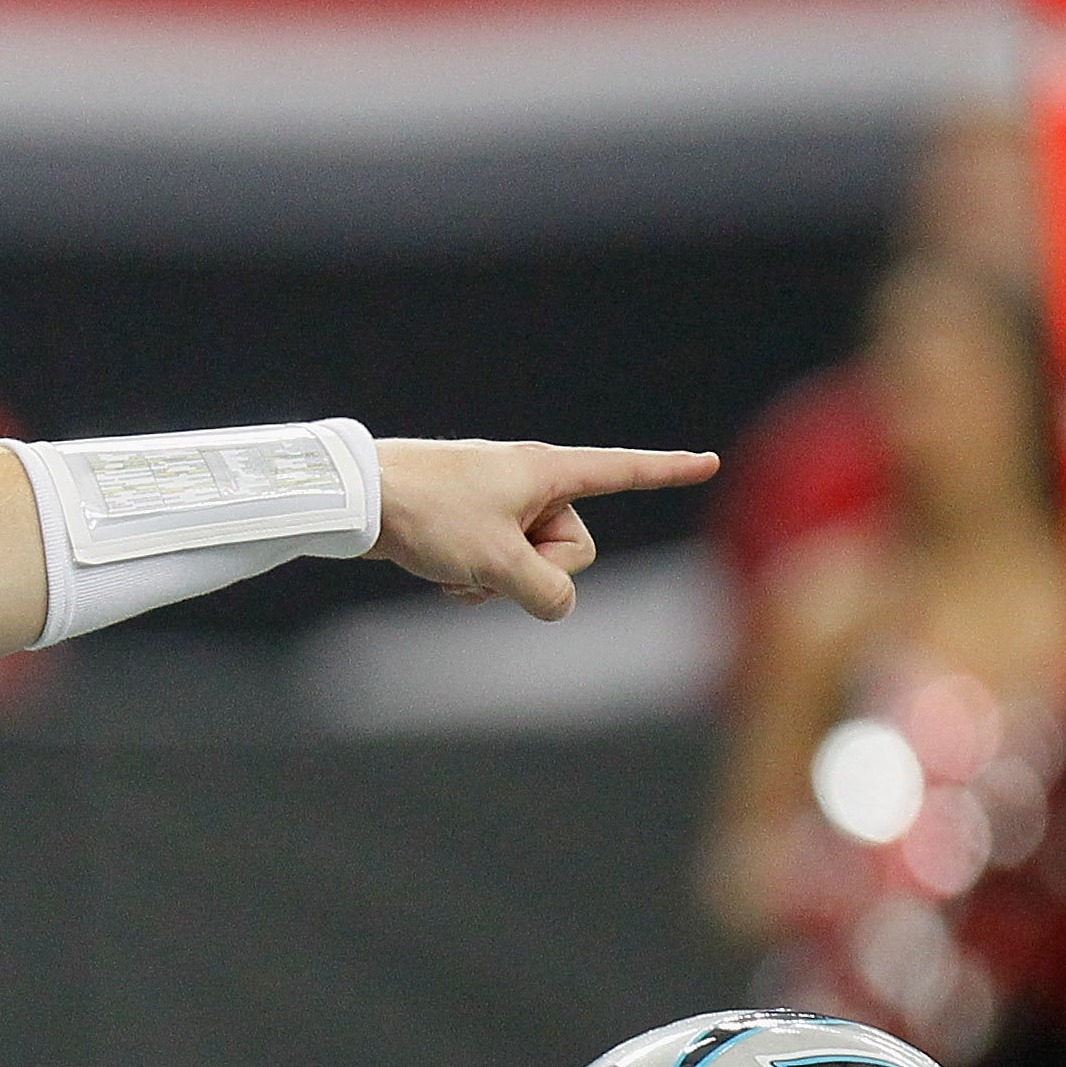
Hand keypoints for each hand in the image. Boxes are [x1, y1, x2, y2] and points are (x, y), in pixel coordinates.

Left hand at [367, 439, 719, 620]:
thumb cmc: (430, 516)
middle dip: (536, 569)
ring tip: (457, 570)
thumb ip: (547, 591)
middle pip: (572, 544)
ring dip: (499, 579)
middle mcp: (530, 480)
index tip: (706, 462)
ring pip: (530, 561)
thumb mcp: (498, 562)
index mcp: (547, 472)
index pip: (622, 472)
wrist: (359, 500)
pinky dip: (477, 577)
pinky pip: (498, 561)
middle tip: (490, 564)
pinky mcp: (472, 520)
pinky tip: (443, 576)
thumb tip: (559, 604)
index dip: (667, 471)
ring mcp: (500, 501)